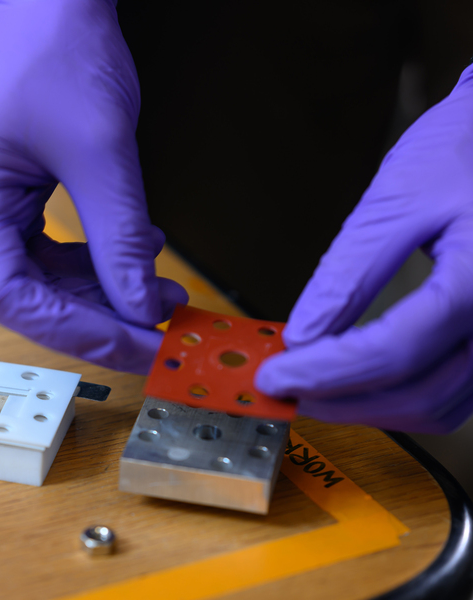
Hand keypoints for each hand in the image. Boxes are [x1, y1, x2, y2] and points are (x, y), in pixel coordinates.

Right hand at [0, 0, 186, 373]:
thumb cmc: (54, 47)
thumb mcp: (101, 149)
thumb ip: (121, 237)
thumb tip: (143, 306)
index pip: (5, 294)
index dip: (72, 329)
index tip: (135, 341)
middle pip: (21, 294)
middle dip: (95, 315)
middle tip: (158, 329)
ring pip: (36, 279)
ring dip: (98, 293)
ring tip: (159, 292)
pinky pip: (41, 251)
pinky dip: (89, 263)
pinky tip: (134, 257)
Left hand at [256, 64, 472, 433]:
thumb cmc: (466, 148)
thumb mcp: (398, 199)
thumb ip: (349, 272)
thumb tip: (305, 333)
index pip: (393, 352)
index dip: (325, 372)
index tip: (276, 377)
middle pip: (420, 394)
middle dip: (343, 401)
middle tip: (287, 390)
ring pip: (441, 405)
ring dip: (372, 406)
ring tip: (314, 388)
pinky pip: (455, 388)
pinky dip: (403, 392)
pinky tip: (359, 378)